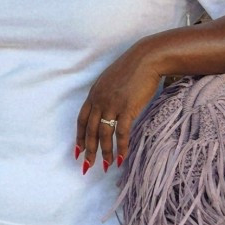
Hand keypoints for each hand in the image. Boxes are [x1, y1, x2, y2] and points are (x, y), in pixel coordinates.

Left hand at [75, 45, 163, 173]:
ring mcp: (112, 105)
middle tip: (88, 165)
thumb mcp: (111, 80)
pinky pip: (121, 132)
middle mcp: (99, 100)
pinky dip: (121, 147)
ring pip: (104, 134)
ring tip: (106, 165)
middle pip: (90, 130)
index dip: (79, 137)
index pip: (82, 120)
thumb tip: (105, 109)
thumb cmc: (132, 68)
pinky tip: (121, 157)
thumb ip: (105, 94)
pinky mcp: (127, 108)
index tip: (78, 151)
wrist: (146, 59)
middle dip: (88, 150)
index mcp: (94, 94)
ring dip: (105, 152)